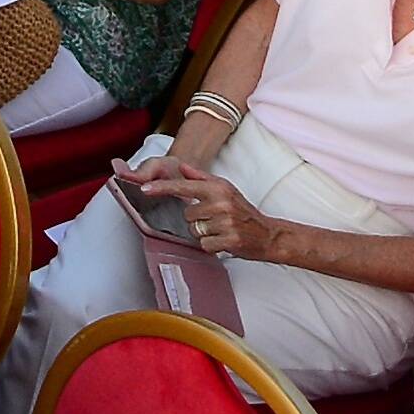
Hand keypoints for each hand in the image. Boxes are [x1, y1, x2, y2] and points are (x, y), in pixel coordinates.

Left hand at [124, 164, 265, 260]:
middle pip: (187, 214)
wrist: (268, 234)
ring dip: (204, 233)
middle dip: (196, 220)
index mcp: (218, 188)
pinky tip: (223, 240)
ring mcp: (225, 222)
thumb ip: (200, 178)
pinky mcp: (229, 241)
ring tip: (220, 230)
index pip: (183, 186)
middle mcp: (221, 203)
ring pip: (194, 230)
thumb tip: (181, 167)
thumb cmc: (243, 211)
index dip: (162, 188)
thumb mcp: (225, 189)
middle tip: (214, 220)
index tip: (144, 189)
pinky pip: (205, 245)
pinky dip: (211, 245)